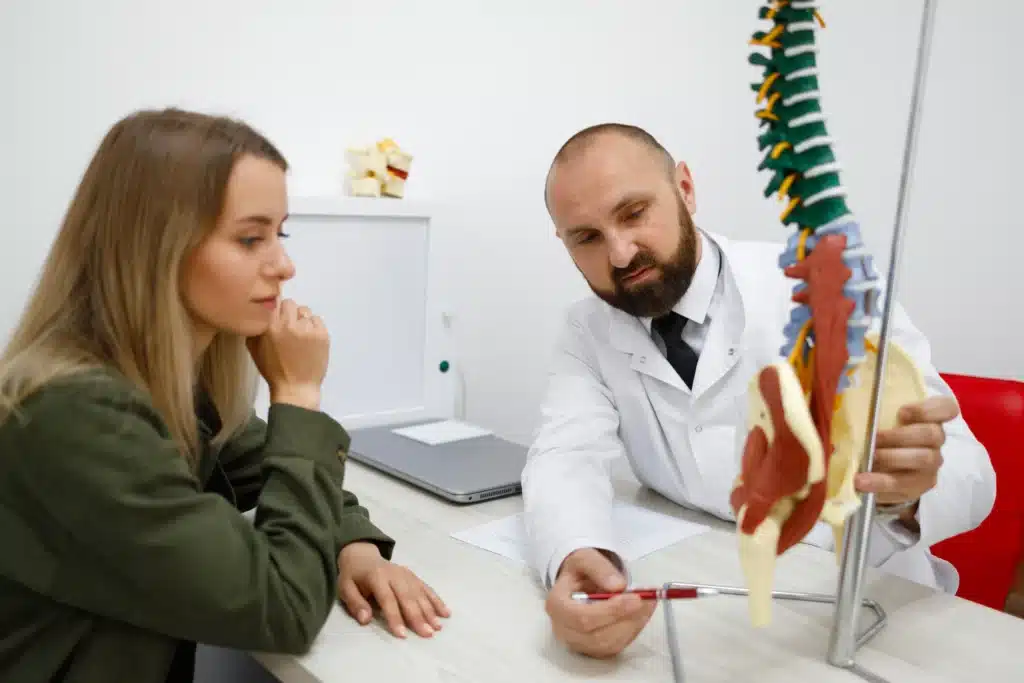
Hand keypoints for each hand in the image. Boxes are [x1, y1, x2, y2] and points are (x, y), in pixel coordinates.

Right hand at [247, 299, 328, 409]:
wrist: (296, 387)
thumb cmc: (273, 370)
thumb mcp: (254, 348)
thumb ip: (256, 326)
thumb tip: (261, 310)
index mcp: (271, 326)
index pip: (275, 301)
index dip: (276, 308)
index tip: (277, 315)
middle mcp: (290, 324)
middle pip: (291, 303)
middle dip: (288, 312)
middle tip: (288, 325)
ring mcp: (308, 329)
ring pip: (305, 311)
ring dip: (301, 319)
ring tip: (300, 333)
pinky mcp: (322, 335)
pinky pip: (317, 320)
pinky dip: (313, 326)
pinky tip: (310, 338)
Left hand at [336, 542, 449, 637]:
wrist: (362, 555)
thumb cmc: (353, 576)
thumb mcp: (345, 588)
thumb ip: (355, 603)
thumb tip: (365, 620)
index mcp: (377, 577)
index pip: (388, 599)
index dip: (395, 617)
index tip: (402, 634)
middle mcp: (395, 574)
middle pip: (408, 597)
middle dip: (418, 616)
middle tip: (427, 634)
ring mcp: (407, 574)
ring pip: (420, 593)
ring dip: (430, 610)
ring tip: (438, 627)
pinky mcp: (413, 576)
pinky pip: (427, 588)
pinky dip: (437, 600)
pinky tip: (446, 612)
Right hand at [545, 548, 655, 658]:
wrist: (578, 583)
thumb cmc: (579, 572)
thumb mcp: (586, 558)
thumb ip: (600, 568)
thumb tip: (618, 586)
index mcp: (556, 606)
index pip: (581, 618)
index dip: (610, 611)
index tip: (635, 599)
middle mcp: (563, 629)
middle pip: (597, 636)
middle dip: (626, 619)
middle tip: (648, 600)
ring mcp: (578, 643)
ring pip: (609, 644)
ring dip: (633, 625)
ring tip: (648, 604)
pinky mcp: (594, 649)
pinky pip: (616, 647)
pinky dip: (633, 631)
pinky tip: (641, 613)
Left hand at [855, 396, 957, 519]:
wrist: (887, 469)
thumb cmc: (885, 436)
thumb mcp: (883, 421)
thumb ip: (875, 413)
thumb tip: (847, 405)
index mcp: (931, 418)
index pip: (947, 407)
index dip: (927, 409)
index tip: (902, 412)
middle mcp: (936, 441)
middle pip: (931, 434)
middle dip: (900, 435)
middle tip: (875, 437)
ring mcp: (931, 465)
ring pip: (923, 459)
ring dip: (892, 457)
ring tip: (869, 459)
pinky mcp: (918, 486)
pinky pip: (904, 485)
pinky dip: (880, 482)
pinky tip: (862, 482)